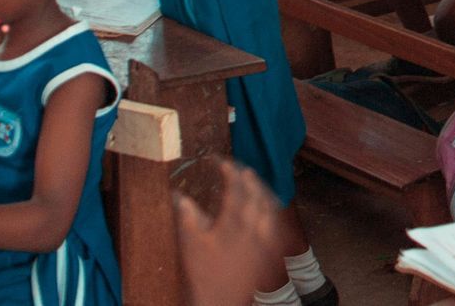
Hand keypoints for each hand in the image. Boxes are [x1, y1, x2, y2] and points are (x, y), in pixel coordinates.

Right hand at [174, 159, 290, 305]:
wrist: (223, 302)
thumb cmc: (205, 275)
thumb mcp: (191, 245)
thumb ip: (188, 218)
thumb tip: (180, 196)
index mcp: (232, 224)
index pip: (234, 189)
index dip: (230, 172)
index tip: (223, 162)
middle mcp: (252, 229)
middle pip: (256, 195)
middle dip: (250, 179)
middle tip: (243, 170)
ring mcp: (263, 240)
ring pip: (268, 208)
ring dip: (262, 192)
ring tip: (256, 184)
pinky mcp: (269, 251)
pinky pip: (274, 224)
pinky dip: (270, 210)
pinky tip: (267, 209)